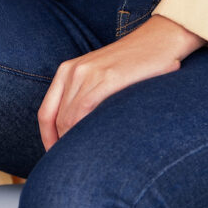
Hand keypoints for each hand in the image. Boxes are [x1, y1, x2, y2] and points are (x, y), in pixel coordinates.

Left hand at [37, 15, 206, 149]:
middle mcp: (73, 71)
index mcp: (68, 71)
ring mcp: (88, 73)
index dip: (48, 141)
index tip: (56, 159)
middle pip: (57, 121)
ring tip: (87, 164)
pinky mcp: (107, 78)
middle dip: (62, 148)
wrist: (162, 38)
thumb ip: (88, 99)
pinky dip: (86, 133)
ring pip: (69, 120)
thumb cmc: (137, 62)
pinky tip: (97, 146)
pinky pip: (85, 113)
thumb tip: (79, 137)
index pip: (45, 114)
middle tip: (76, 169)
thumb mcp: (103, 77)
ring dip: (75, 144)